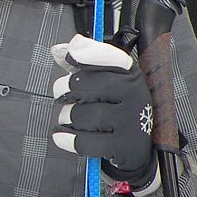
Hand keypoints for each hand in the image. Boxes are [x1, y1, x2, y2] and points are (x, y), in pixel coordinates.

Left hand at [50, 34, 154, 181]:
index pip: (113, 59)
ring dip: (68, 116)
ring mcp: (129, 122)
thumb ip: (84, 63)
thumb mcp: (109, 82)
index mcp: (131, 76)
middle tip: (62, 93)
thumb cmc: (118, 109)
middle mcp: (134, 96)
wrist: (137, 145)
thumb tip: (59, 50)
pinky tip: (61, 135)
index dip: (90, 55)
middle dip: (68, 88)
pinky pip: (87, 142)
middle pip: (93, 86)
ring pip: (86, 115)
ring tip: (68, 117)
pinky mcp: (121, 147)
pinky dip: (69, 139)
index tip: (71, 54)